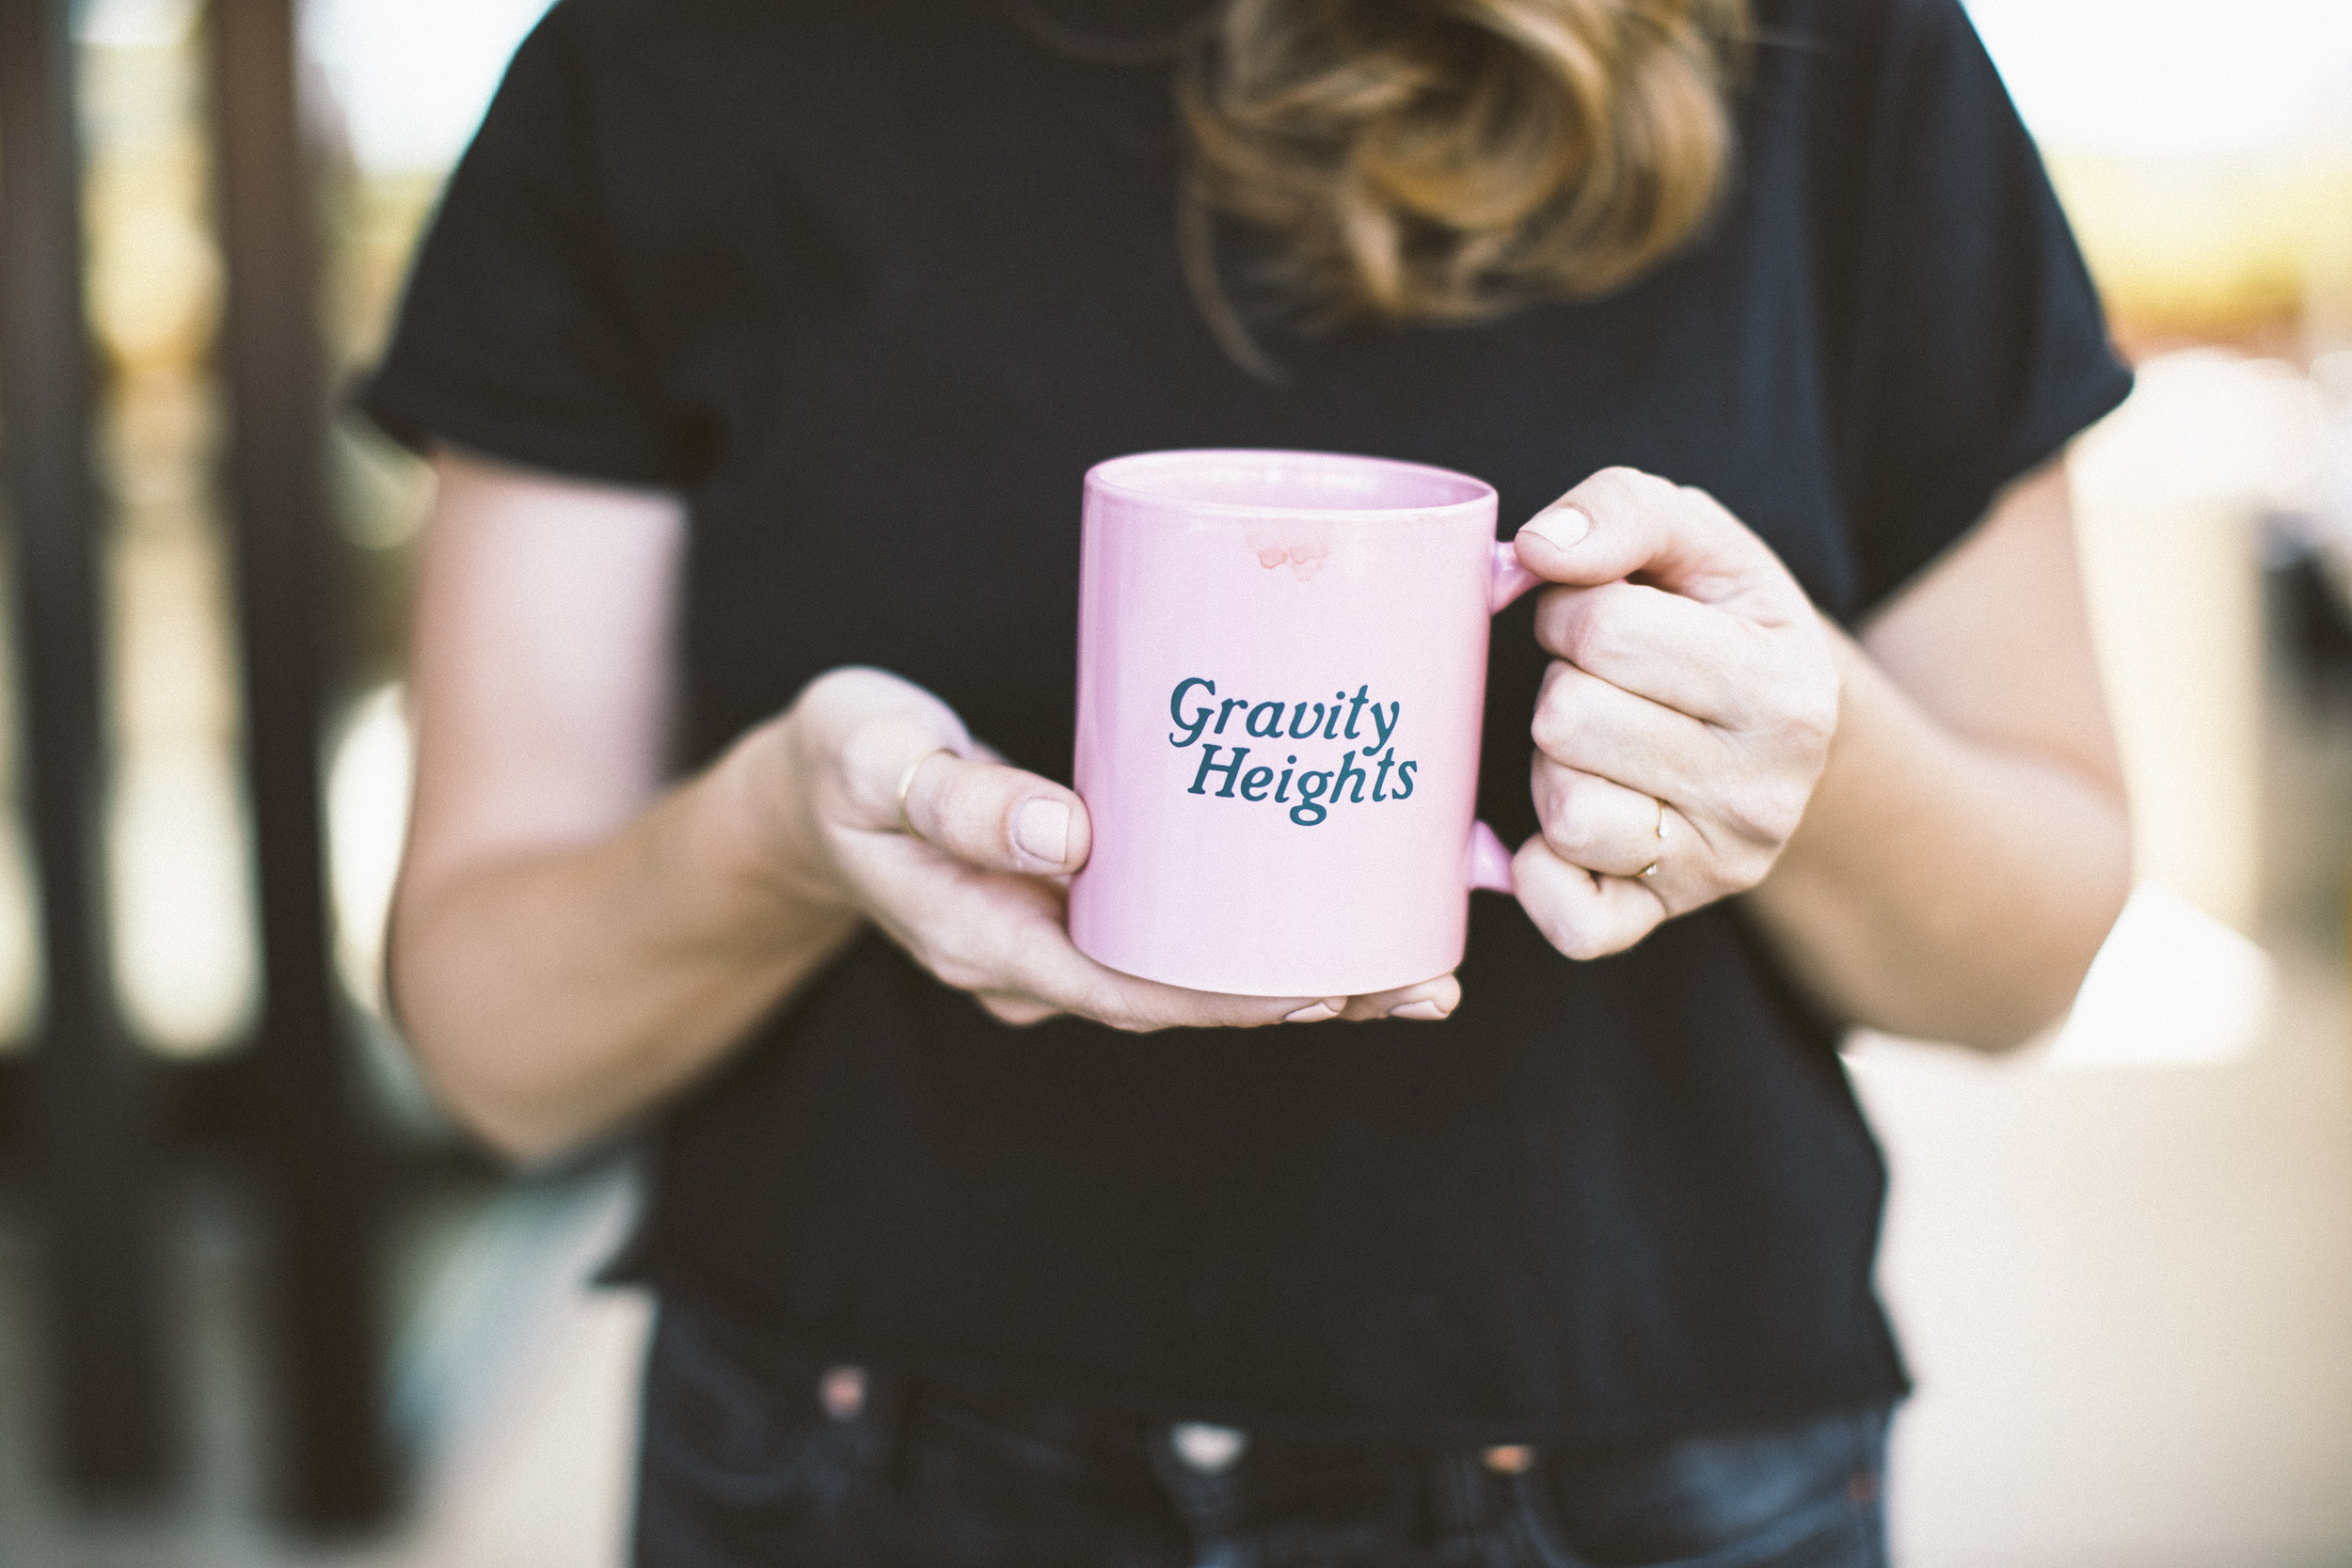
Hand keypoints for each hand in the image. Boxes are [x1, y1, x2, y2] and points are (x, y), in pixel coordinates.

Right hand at [756, 667, 1460, 1029]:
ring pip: (1194, 976)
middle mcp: (1035, 959)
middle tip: (1423, 983)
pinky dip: (1261, 935)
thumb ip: (954, 795)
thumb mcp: (873, 759)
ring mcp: (1061, 940)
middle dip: (1304, 999)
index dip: (1232, 1000)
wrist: (815, 784)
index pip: (1127, 991)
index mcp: (983, 939)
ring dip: (1302, 977)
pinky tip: (1342, 916)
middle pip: (1185, 999)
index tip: (1329, 990)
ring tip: (1419, 965)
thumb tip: (1064, 832)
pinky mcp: (1086, 903)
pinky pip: (1183, 935)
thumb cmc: (845, 763)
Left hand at [1509, 469, 1840, 959]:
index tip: (1601, 620)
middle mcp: (1765, 792)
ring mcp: (1717, 866)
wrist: (1774, 728)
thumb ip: (1622, 508)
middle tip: (1602, 685)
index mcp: (1785, 687)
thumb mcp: (1696, 540)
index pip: (1605, 627)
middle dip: (1561, 685)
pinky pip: (1567, 918)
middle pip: (1569, 718)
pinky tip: (1564, 825)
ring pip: (1562, 810)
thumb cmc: (1717, 621)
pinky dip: (1540, 871)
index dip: (1571, 609)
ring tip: (1599, 744)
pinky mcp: (1660, 918)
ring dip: (1552, 765)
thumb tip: (1539, 548)